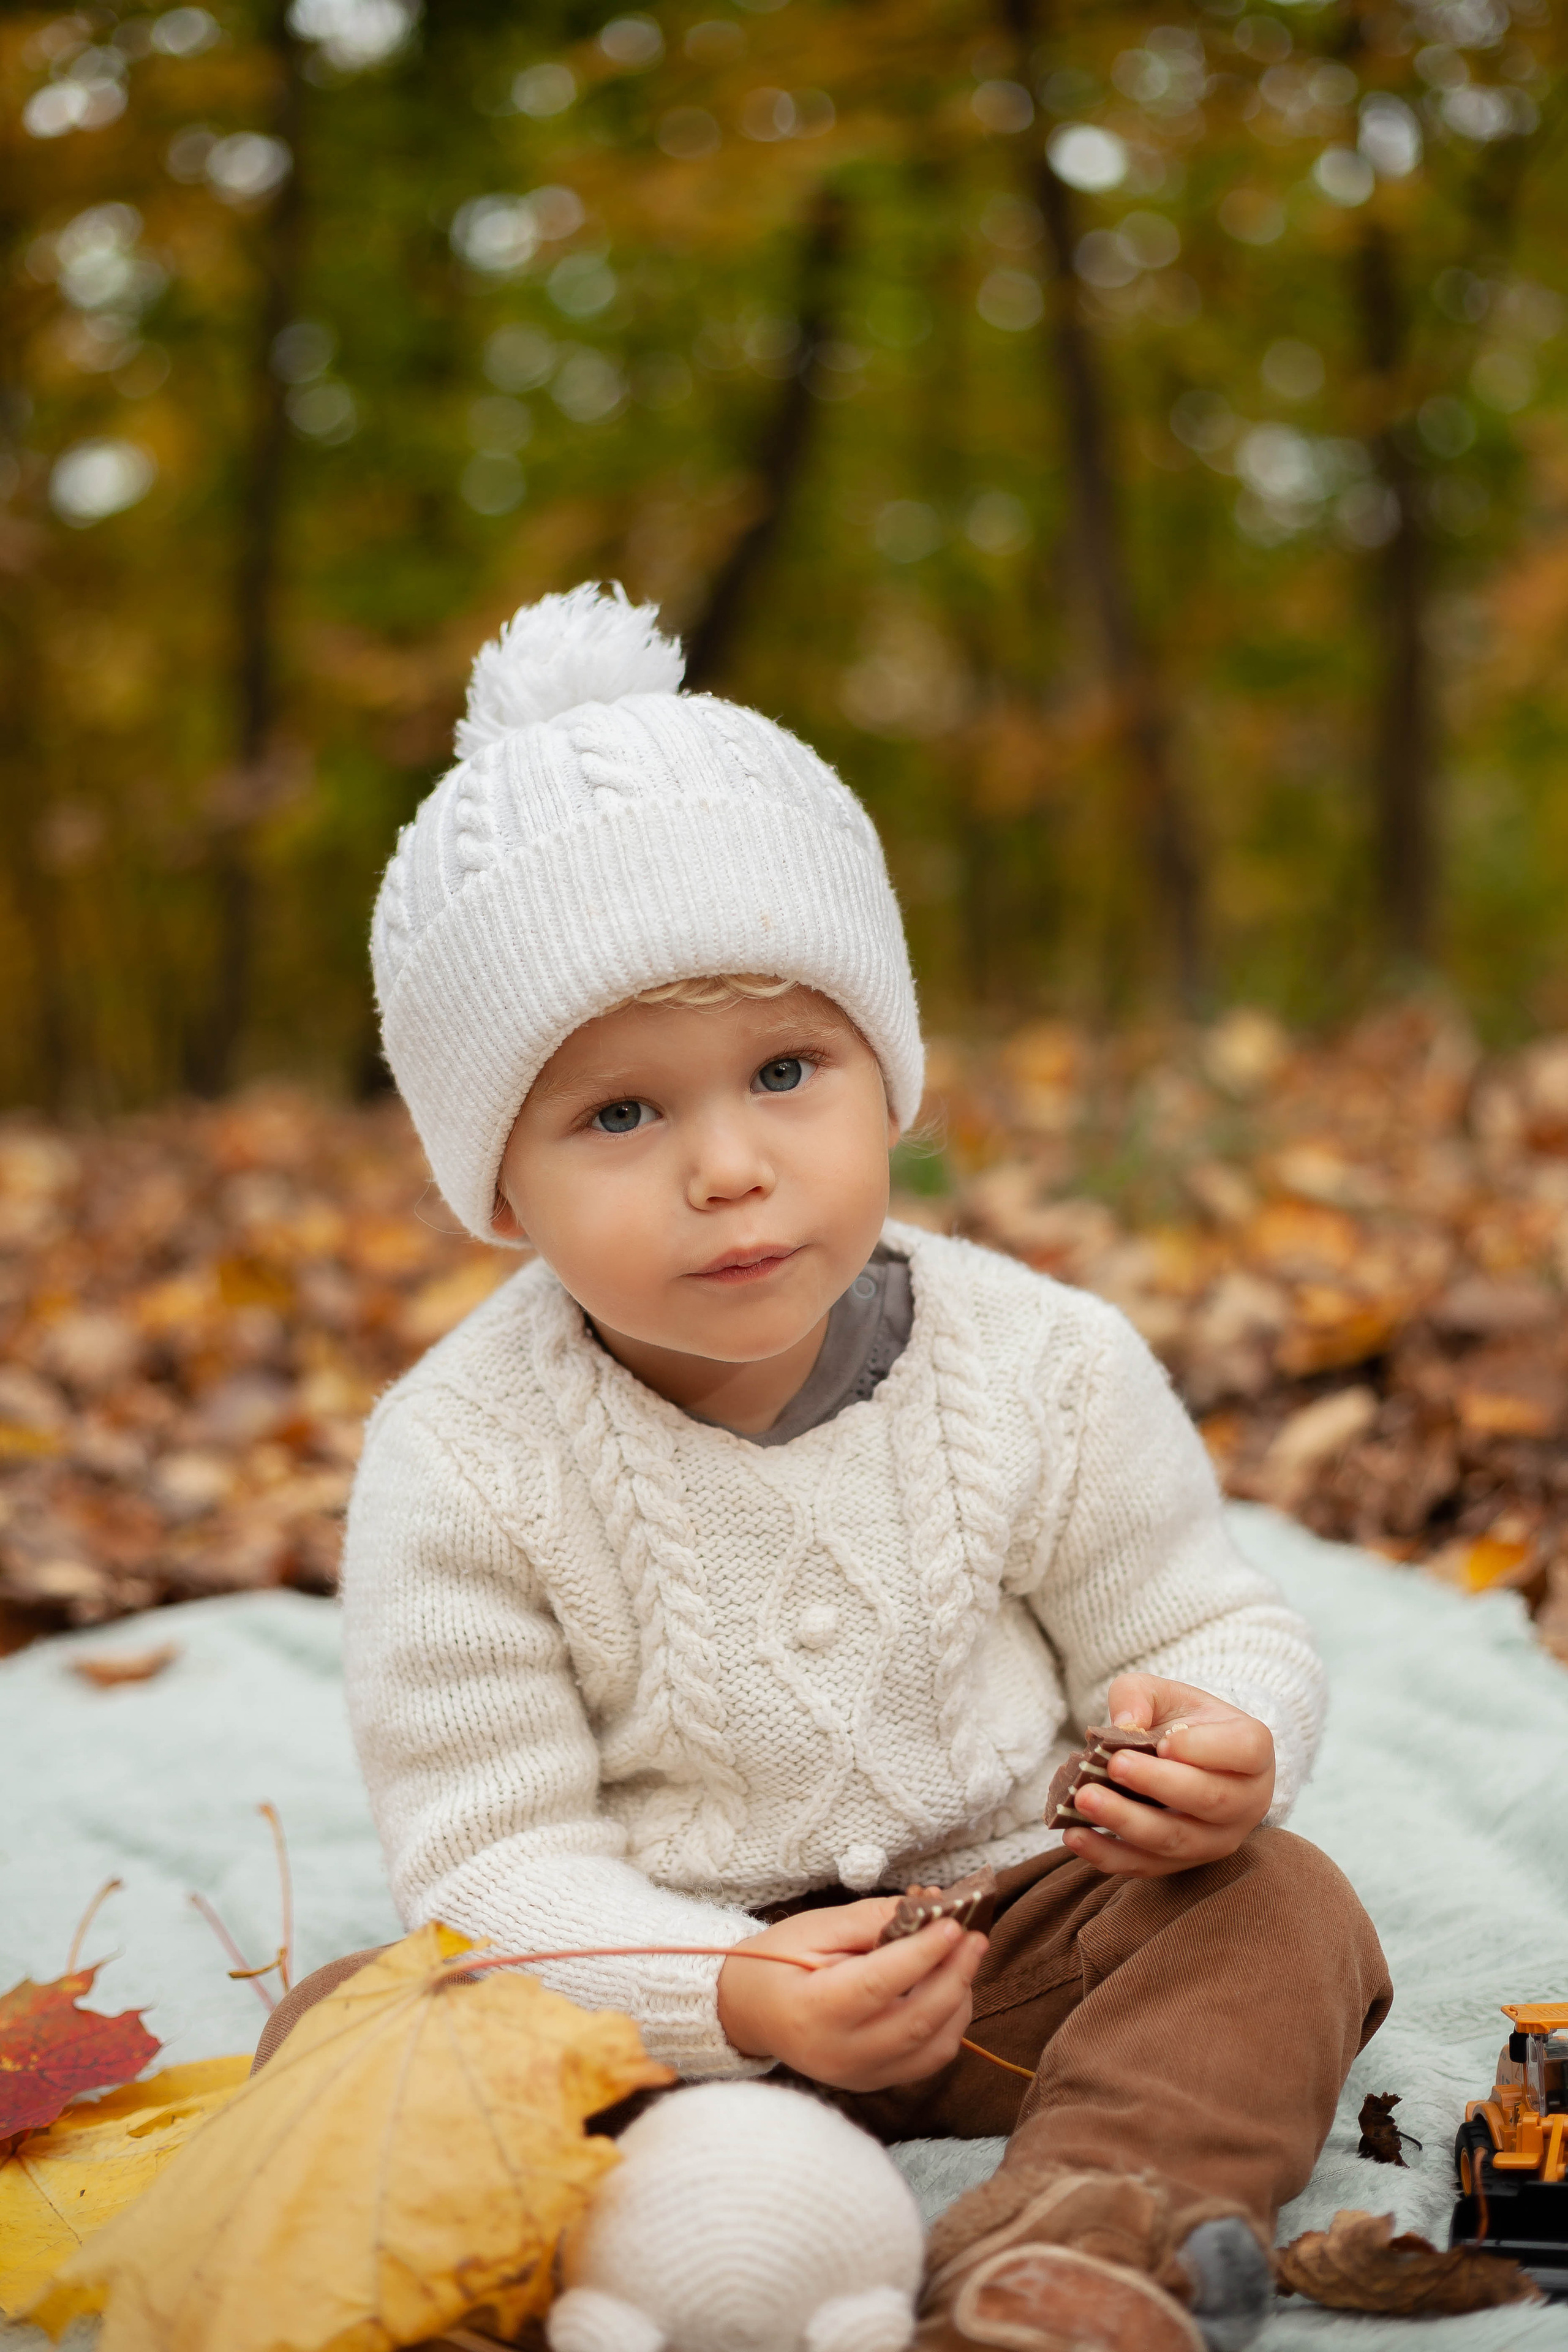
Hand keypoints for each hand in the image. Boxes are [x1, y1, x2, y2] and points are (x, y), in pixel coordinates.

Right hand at [716, 1897, 985, 2091]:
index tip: (952, 1922)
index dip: (922, 1953)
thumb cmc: (776, 1961)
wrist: (748, 2012)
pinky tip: (949, 1990)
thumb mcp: (813, 1928)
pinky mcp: (873, 2082)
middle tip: (975, 1937)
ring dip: (959, 2001)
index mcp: (814, 2010)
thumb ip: (870, 1920)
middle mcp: (840, 2053)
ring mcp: (859, 2075)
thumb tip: (928, 1906)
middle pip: (916, 2021)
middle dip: (955, 1975)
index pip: (880, 1983)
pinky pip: (927, 2061)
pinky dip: (948, 2025)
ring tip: (964, 1960)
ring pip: (932, 2047)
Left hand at [1059, 1676, 1274, 1880]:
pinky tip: (1075, 1836)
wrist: (1192, 1758)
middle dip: (1157, 1784)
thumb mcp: (1164, 1693)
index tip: (1164, 1742)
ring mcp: (1218, 1840)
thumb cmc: (1182, 1720)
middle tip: (1113, 1765)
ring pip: (1176, 1840)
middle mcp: (1247, 1801)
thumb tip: (1123, 1723)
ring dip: (1127, 1823)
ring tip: (1083, 1799)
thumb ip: (1140, 1695)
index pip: (1242, 1751)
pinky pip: (1148, 1866)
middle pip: (1209, 1800)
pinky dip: (1109, 1855)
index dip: (1205, 1749)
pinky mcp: (1185, 1864)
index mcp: (1254, 1749)